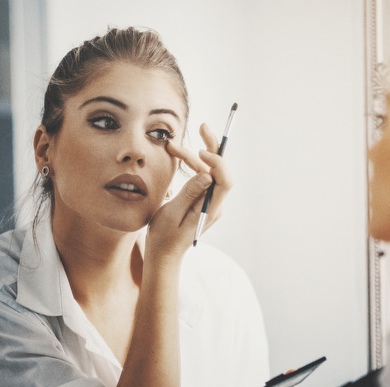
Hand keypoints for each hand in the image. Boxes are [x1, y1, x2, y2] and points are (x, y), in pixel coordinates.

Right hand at [146, 123, 233, 258]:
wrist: (164, 255)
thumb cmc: (164, 239)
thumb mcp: (172, 215)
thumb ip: (189, 194)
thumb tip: (207, 175)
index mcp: (210, 209)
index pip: (225, 181)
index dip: (218, 162)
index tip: (201, 152)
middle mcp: (214, 204)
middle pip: (220, 171)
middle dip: (212, 147)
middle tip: (203, 127)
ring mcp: (209, 201)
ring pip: (207, 171)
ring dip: (192, 156)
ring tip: (172, 146)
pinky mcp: (201, 199)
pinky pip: (201, 177)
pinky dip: (191, 165)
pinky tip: (179, 156)